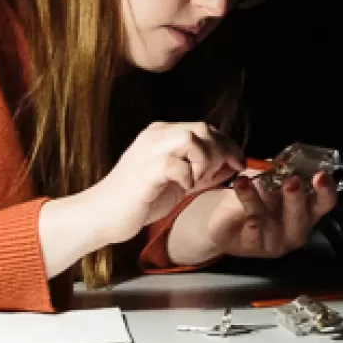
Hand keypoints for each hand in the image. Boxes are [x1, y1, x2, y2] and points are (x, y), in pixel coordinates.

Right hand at [91, 121, 244, 243]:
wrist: (102, 215)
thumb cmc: (139, 200)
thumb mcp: (178, 182)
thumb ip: (203, 172)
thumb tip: (231, 166)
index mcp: (162, 134)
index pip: (204, 128)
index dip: (227, 143)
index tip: (239, 161)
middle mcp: (156, 135)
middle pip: (202, 128)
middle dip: (222, 151)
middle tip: (225, 172)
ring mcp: (150, 150)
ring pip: (193, 138)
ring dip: (205, 161)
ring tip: (196, 181)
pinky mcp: (147, 169)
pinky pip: (179, 165)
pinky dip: (188, 178)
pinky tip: (182, 188)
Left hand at [168, 168, 340, 263]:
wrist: (225, 223)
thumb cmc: (256, 198)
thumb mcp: (268, 181)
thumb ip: (277, 170)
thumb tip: (279, 159)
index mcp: (306, 210)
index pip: (325, 202)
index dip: (326, 190)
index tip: (321, 175)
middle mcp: (296, 228)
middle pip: (301, 216)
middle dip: (296, 199)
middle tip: (291, 182)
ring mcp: (276, 241)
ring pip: (271, 224)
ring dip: (258, 201)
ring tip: (243, 182)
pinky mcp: (254, 247)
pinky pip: (254, 238)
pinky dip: (253, 228)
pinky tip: (250, 219)